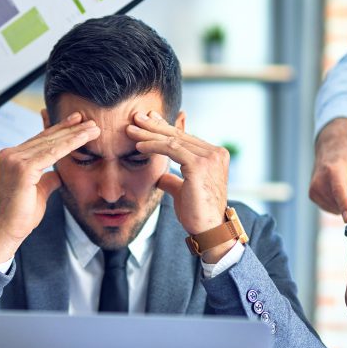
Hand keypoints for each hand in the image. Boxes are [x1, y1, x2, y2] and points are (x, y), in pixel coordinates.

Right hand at [0, 113, 99, 261]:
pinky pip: (52, 153)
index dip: (59, 130)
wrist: (7, 231)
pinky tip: (83, 138)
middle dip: (70, 128)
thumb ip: (47, 178)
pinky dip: (69, 144)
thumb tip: (57, 172)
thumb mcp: (38, 191)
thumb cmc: (21, 215)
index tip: (76, 122)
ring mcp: (14, 159)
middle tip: (89, 119)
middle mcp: (10, 154)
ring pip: (51, 143)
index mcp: (11, 157)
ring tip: (93, 128)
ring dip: (75, 134)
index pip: (40, 141)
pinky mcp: (22, 168)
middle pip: (46, 138)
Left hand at [126, 111, 230, 256]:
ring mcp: (209, 157)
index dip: (165, 128)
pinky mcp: (199, 165)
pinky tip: (138, 146)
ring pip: (173, 140)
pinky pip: (171, 149)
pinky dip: (153, 146)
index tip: (148, 121)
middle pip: (179, 135)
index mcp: (215, 155)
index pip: (185, 137)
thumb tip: (161, 176)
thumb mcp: (183, 191)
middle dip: (154, 126)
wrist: (208, 230)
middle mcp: (215, 153)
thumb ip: (174, 179)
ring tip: (131, 130)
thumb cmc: (197, 213)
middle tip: (136, 117)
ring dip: (149, 134)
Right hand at [309, 118, 346, 221]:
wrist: (331, 149)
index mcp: (334, 171)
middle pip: (341, 204)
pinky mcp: (312, 196)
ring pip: (338, 209)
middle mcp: (319, 182)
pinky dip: (339, 203)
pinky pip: (333, 209)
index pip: (339, 191)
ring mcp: (314, 190)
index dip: (346, 206)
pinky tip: (339, 189)